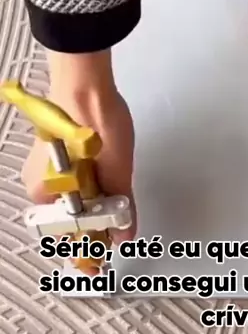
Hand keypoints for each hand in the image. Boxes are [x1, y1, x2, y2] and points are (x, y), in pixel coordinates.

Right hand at [21, 53, 136, 265]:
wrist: (87, 84)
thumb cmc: (94, 123)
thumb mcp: (117, 172)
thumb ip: (120, 207)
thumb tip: (125, 234)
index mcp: (45, 195)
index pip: (69, 232)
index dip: (92, 242)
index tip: (108, 249)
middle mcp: (38, 182)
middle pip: (70, 214)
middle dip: (95, 218)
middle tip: (118, 217)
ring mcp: (44, 164)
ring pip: (72, 195)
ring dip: (94, 199)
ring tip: (114, 192)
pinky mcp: (55, 149)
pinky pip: (71, 176)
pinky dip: (89, 180)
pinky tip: (104, 171)